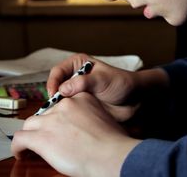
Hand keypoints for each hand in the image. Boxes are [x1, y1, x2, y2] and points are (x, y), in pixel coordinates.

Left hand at [11, 93, 140, 176]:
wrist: (109, 154)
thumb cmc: (112, 142)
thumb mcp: (103, 118)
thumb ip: (90, 116)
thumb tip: (84, 128)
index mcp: (80, 98)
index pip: (61, 104)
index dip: (58, 116)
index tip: (59, 126)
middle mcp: (64, 105)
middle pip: (45, 113)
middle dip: (44, 126)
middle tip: (48, 139)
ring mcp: (51, 120)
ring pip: (30, 123)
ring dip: (30, 134)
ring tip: (31, 146)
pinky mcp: (41, 137)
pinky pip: (20, 138)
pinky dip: (17, 147)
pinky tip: (21, 153)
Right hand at [47, 53, 168, 121]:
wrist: (134, 100)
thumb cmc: (121, 83)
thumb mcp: (103, 79)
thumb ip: (84, 82)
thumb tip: (63, 88)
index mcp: (77, 64)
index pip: (57, 71)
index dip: (52, 82)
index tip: (54, 95)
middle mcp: (73, 77)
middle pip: (54, 86)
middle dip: (52, 98)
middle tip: (53, 109)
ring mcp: (75, 92)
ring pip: (59, 100)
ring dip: (57, 108)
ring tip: (59, 116)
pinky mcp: (79, 106)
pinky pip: (66, 111)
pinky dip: (65, 116)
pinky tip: (67, 122)